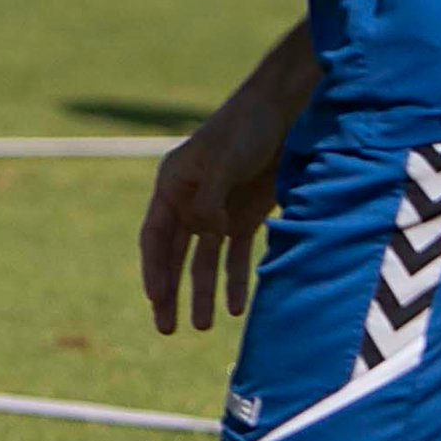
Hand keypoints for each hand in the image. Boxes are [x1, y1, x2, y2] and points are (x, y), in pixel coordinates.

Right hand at [138, 90, 286, 337]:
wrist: (287, 112)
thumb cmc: (246, 128)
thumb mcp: (224, 159)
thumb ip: (210, 197)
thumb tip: (204, 233)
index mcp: (173, 185)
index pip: (156, 235)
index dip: (154, 268)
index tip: (155, 299)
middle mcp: (191, 201)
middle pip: (175, 254)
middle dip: (170, 291)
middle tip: (165, 328)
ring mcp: (219, 210)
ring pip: (204, 260)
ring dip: (202, 292)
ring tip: (201, 327)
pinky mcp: (247, 215)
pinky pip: (236, 256)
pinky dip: (235, 280)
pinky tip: (236, 308)